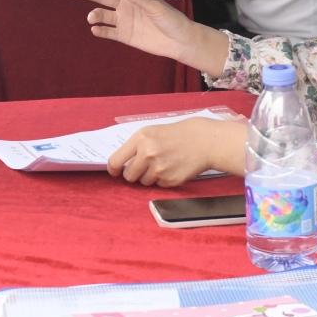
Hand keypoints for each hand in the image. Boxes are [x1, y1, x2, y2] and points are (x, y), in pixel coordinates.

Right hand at [63, 0, 196, 61]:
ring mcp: (124, 20)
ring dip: (94, 15)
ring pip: (102, 14)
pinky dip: (100, 30)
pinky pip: (108, 31)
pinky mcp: (124, 35)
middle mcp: (126, 5)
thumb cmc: (172, 20)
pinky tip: (95, 30)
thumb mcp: (156, 6)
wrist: (180, 42)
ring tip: (91, 18)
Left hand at [108, 118, 236, 185]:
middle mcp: (148, 154)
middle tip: (144, 166)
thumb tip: (118, 164)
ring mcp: (159, 169)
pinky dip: (163, 179)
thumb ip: (134, 147)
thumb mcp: (151, 132)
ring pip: (143, 182)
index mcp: (141, 139)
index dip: (114, 169)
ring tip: (162, 163)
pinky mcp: (170, 180)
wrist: (202, 141)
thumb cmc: (175, 135)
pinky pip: (158, 185)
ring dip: (149, 176)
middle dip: (133, 174)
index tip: (115, 171)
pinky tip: (172, 167)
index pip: (116, 161)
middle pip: (129, 176)